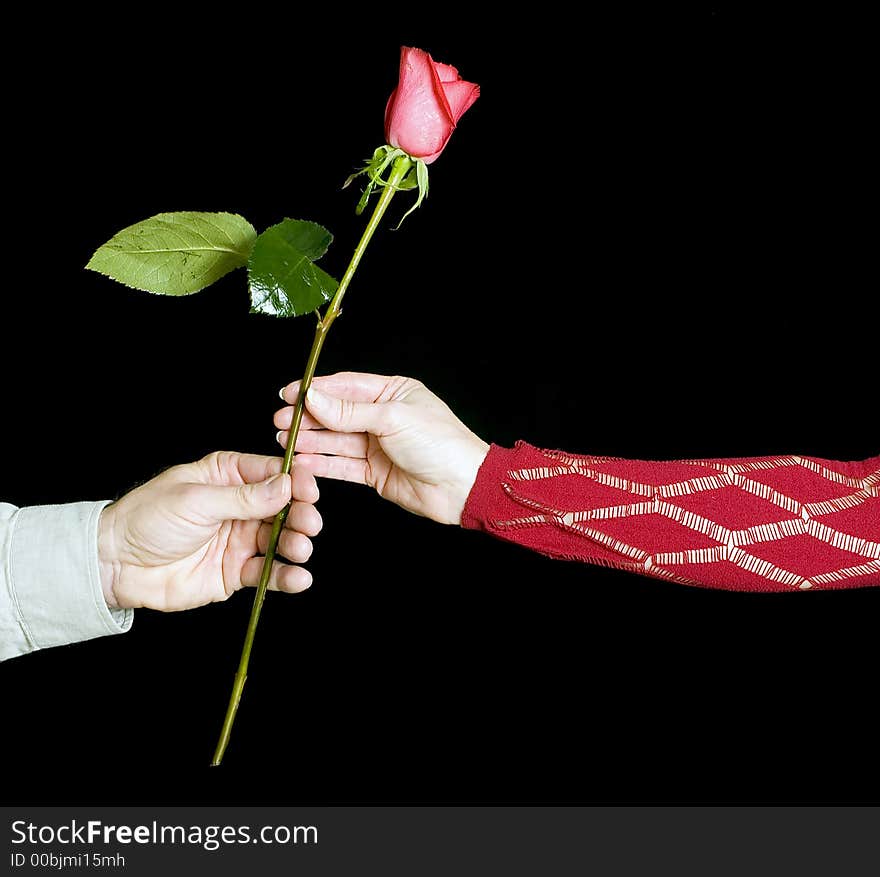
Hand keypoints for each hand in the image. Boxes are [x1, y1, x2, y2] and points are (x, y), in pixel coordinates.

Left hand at [98, 452, 321, 610]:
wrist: (116, 565)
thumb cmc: (146, 519)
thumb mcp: (195, 500)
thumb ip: (243, 497)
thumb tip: (285, 486)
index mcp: (228, 476)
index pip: (273, 472)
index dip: (295, 481)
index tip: (308, 491)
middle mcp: (240, 506)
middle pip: (284, 507)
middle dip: (300, 514)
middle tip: (308, 523)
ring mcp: (240, 539)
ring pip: (281, 539)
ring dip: (296, 543)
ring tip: (300, 548)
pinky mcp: (236, 571)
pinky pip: (268, 572)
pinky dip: (287, 576)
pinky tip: (299, 578)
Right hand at [275, 373, 488, 525]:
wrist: (462, 486)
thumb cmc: (439, 443)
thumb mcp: (392, 418)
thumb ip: (349, 411)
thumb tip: (314, 398)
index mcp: (393, 392)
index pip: (346, 386)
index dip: (316, 390)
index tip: (289, 393)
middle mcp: (383, 417)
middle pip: (337, 414)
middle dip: (309, 417)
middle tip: (281, 420)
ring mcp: (378, 446)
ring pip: (337, 441)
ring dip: (311, 440)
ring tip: (285, 440)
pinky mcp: (376, 472)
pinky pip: (343, 466)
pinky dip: (322, 464)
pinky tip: (302, 461)